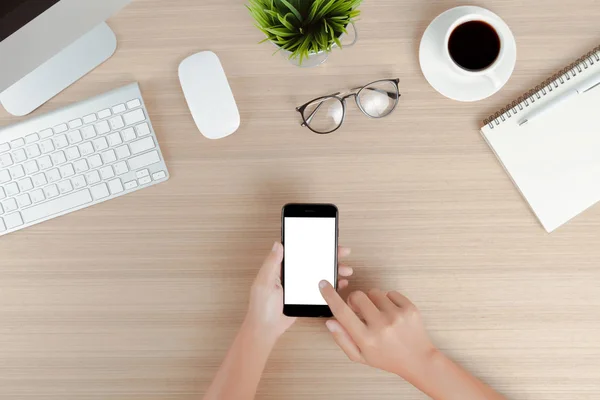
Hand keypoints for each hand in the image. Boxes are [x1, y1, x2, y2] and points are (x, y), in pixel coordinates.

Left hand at [246, 242, 352, 342]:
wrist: (266, 329)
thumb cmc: (261, 307)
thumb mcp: (264, 283)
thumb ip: (271, 263)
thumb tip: (278, 244)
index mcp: (281, 267)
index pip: (300, 251)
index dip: (314, 244)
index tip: (326, 241)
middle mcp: (292, 274)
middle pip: (313, 260)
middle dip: (329, 256)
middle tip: (343, 253)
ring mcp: (300, 285)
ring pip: (319, 273)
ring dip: (333, 270)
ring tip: (345, 270)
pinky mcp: (306, 296)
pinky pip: (320, 287)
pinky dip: (332, 284)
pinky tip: (340, 283)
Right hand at [319, 282, 436, 381]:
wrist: (418, 360)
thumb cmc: (387, 358)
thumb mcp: (360, 356)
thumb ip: (342, 339)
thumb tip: (330, 321)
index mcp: (366, 339)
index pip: (342, 312)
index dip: (329, 295)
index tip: (323, 284)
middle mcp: (381, 326)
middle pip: (357, 296)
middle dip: (355, 301)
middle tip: (361, 312)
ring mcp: (396, 316)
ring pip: (374, 292)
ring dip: (373, 301)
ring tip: (380, 316)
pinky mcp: (409, 308)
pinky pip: (390, 293)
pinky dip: (388, 301)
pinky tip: (392, 314)